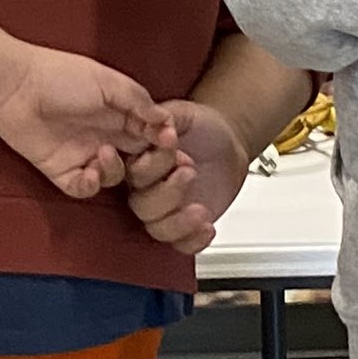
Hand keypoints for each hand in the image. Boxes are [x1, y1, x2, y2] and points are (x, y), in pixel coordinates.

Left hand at [0, 47, 167, 199]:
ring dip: (114, 170)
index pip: (151, 134)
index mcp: (118, 114)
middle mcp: (104, 136)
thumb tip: (167, 121)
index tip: (171, 142)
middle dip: (150, 165)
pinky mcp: (60, 170)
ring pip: (113, 177)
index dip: (163, 142)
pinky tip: (90, 171)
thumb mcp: (108, 82)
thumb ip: (138, 101)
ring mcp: (82, 154)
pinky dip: (91, 185)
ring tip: (103, 153)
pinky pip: (83, 188)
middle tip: (152, 163)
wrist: (13, 86)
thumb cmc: (60, 75)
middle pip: (137, 160)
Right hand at [125, 98, 253, 254]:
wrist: (227, 140)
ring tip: (200, 209)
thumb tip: (156, 121)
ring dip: (178, 222)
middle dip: (166, 192)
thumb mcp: (181, 114)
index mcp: (136, 163)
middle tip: (189, 171)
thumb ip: (165, 117)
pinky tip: (207, 228)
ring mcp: (165, 210)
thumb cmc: (200, 126)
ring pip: (158, 228)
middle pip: (141, 205)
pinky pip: (181, 244)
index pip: (130, 175)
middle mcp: (145, 189)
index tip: (169, 152)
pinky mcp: (185, 225)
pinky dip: (193, 241)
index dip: (147, 168)